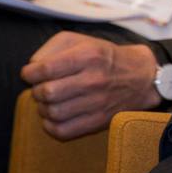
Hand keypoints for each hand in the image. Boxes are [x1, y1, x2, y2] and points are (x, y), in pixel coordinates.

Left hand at [20, 31, 159, 139]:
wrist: (142, 77)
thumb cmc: (105, 57)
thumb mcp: (82, 40)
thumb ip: (52, 47)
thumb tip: (32, 66)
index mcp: (88, 55)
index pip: (44, 69)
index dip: (29, 73)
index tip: (31, 73)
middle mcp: (93, 79)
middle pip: (47, 93)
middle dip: (37, 90)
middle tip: (43, 87)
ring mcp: (97, 103)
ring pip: (52, 113)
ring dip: (44, 108)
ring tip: (51, 101)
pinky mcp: (98, 121)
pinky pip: (62, 131)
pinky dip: (51, 126)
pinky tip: (56, 115)